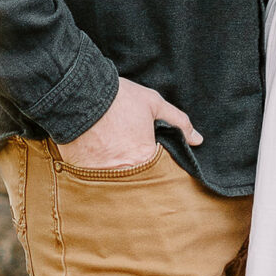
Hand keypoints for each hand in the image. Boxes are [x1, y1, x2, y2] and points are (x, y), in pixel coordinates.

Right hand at [58, 75, 201, 169]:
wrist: (78, 93)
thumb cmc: (118, 98)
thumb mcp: (153, 104)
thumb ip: (178, 122)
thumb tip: (197, 139)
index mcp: (145, 158)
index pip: (158, 172)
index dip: (156, 164)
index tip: (150, 155)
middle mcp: (124, 171)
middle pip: (136, 180)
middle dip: (136, 173)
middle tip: (129, 155)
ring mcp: (100, 174)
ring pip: (114, 182)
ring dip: (115, 173)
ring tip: (112, 155)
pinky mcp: (80, 172)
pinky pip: (92, 179)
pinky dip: (95, 171)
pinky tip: (95, 156)